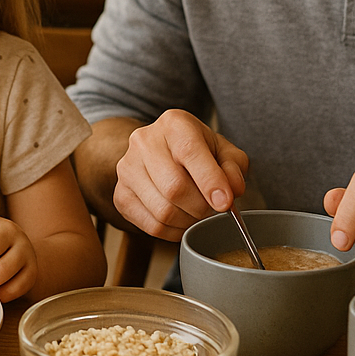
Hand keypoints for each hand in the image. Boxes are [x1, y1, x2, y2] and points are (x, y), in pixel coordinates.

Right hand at [113, 109, 248, 239]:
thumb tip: (232, 190)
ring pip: (163, 210)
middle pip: (174, 187)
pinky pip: (151, 226)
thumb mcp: (223, 150)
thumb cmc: (198, 152)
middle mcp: (144, 142)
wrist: (164, 152)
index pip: (189, 152)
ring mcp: (127, 169)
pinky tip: (182, 220)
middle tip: (213, 209)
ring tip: (198, 214)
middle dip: (201, 207)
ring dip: (189, 221)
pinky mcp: (121, 195)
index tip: (225, 203)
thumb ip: (233, 166)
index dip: (209, 181)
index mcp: (173, 124)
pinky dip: (174, 231)